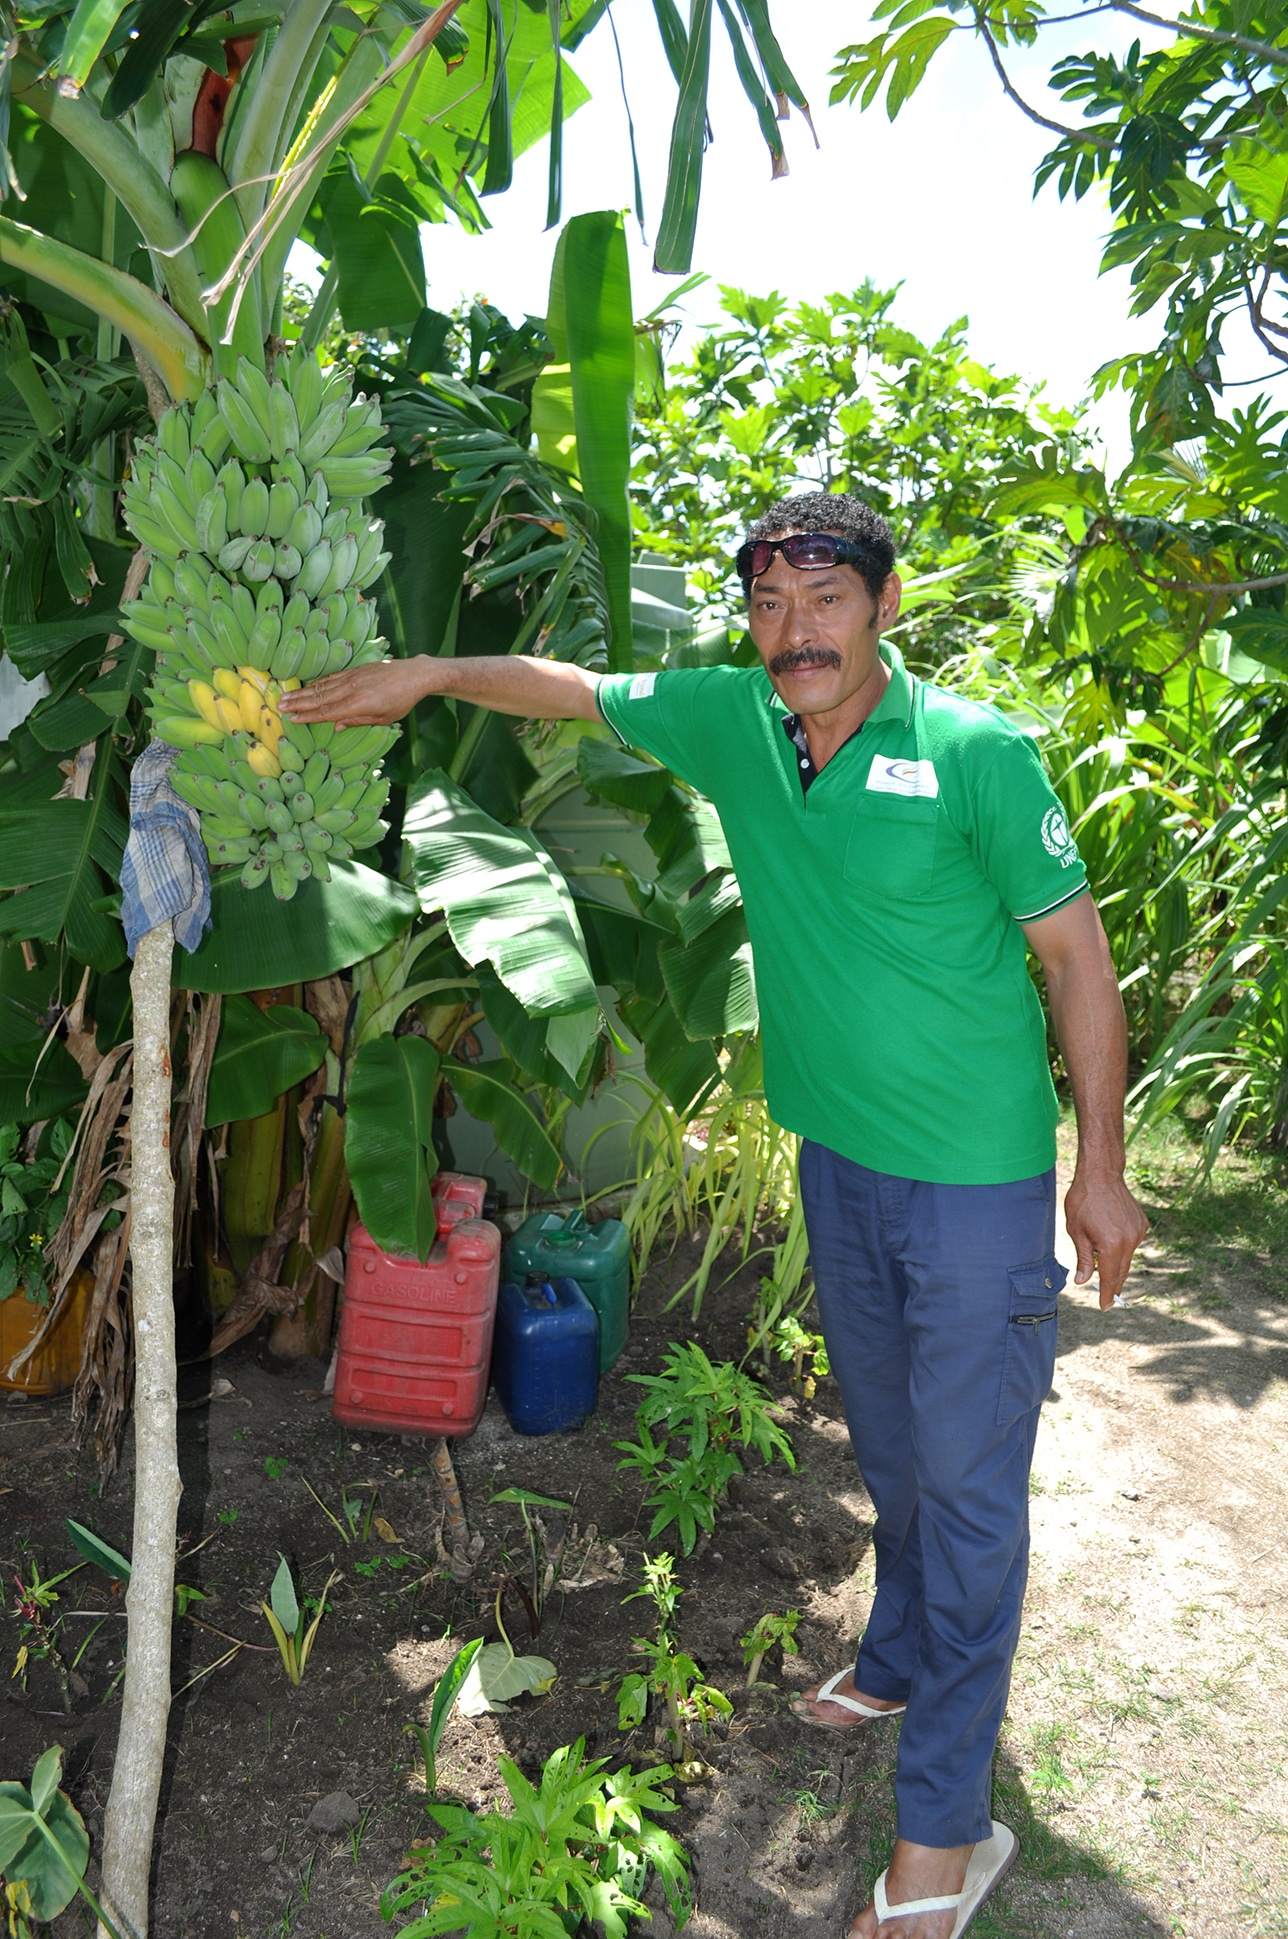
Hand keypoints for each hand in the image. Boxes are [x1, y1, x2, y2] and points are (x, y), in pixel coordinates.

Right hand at [279, 656, 433, 727]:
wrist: (414, 674)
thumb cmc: (401, 701)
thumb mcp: (383, 718)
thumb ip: (358, 721)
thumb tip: (336, 726)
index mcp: (359, 704)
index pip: (328, 711)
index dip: (309, 716)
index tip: (292, 719)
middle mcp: (352, 689)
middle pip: (319, 697)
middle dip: (298, 703)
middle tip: (279, 706)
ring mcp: (352, 677)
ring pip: (322, 686)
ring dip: (302, 692)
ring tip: (285, 696)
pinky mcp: (354, 670)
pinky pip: (331, 677)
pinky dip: (317, 682)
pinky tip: (306, 687)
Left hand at [1064, 1166, 1149, 1308]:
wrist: (1101, 1175)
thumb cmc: (1084, 1201)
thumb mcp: (1076, 1231)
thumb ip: (1082, 1258)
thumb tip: (1082, 1281)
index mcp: (1111, 1245)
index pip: (1109, 1277)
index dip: (1106, 1294)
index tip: (1105, 1307)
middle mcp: (1129, 1241)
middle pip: (1121, 1271)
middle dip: (1113, 1284)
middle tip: (1108, 1297)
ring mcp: (1138, 1232)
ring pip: (1127, 1257)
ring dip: (1116, 1263)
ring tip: (1103, 1262)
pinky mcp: (1142, 1224)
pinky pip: (1132, 1243)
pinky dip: (1122, 1247)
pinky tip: (1111, 1238)